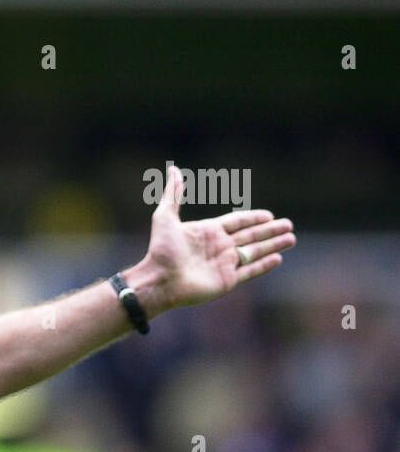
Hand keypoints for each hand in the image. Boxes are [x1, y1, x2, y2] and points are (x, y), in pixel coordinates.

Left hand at [138, 165, 295, 310]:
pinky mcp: (227, 280)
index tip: (269, 215)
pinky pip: (250, 270)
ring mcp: (224, 264)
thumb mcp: (165, 217)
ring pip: (255, 252)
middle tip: (289, 225)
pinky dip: (264, 265)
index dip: (253, 218)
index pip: (237, 222)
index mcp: (208, 231)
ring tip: (291, 239)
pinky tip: (278, 258)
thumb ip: (173, 194)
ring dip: (273, 245)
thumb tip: (174, 170)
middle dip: (270, 231)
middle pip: (251, 236)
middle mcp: (219, 247)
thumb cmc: (161, 249)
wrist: (160, 280)